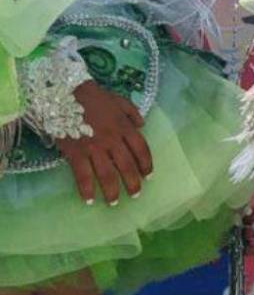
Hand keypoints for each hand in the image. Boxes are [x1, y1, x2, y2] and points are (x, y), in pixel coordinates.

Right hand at [56, 81, 152, 206]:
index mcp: (124, 127)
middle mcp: (112, 139)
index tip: (148, 176)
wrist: (65, 92)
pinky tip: (89, 200)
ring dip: (112, 191)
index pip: (141, 149)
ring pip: (107, 174)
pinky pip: (83, 175)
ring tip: (114, 202)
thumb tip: (143, 125)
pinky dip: (86, 189)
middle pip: (127, 166)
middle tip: (135, 195)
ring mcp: (94, 147)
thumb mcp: (118, 99)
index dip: (146, 164)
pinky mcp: (75, 152)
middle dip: (133, 183)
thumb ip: (132, 112)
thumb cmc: (93, 96)